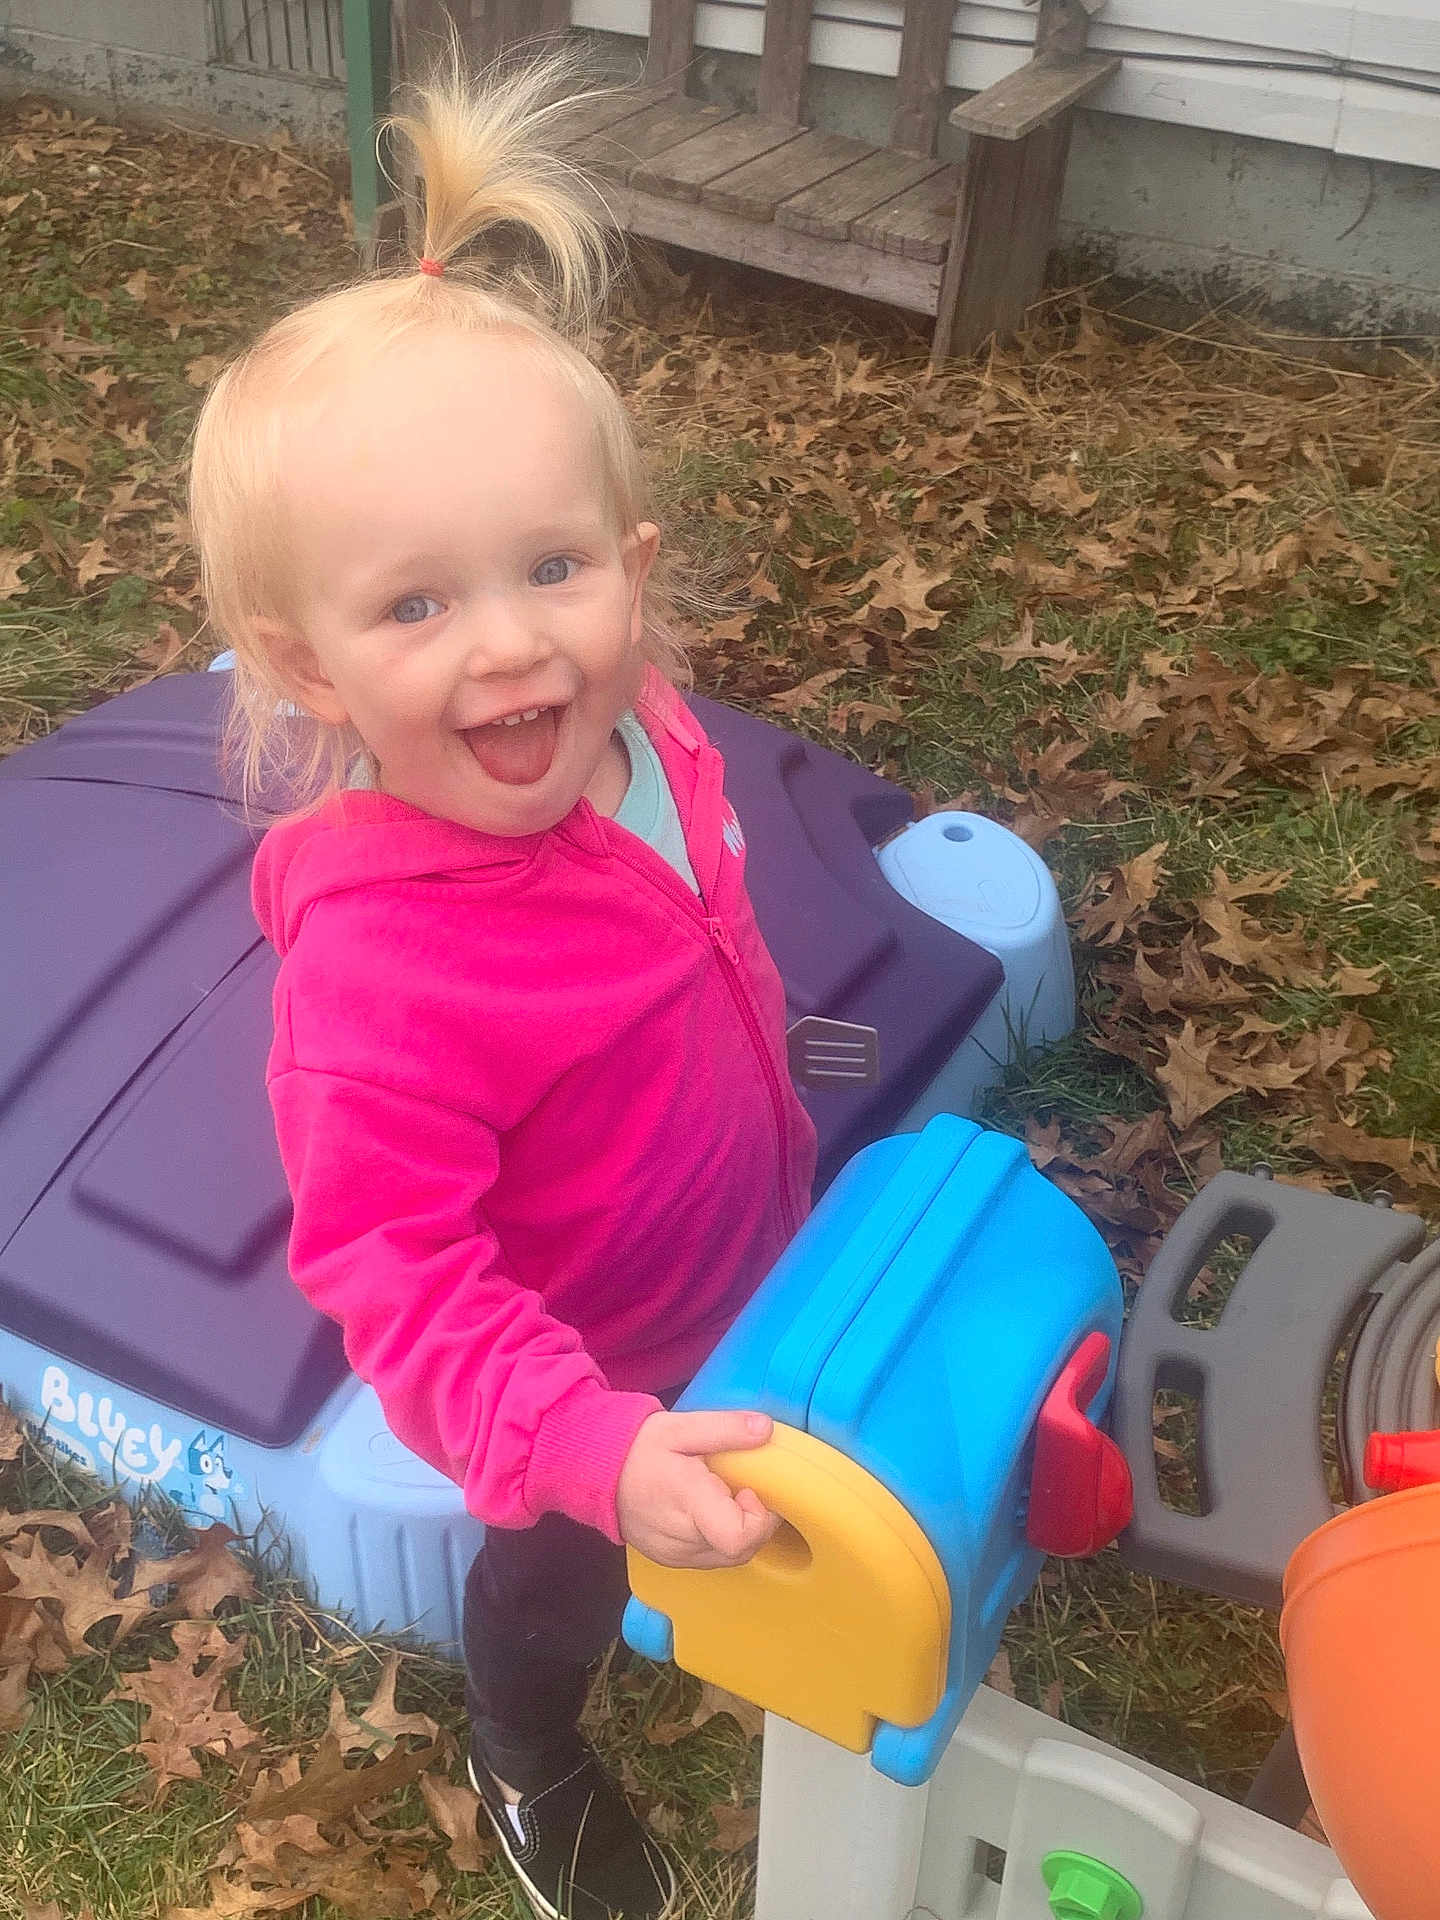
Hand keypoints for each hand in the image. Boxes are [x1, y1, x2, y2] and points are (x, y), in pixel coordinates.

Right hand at [617, 1409, 779, 1568]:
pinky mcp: (669, 1560)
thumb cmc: (637, 1448)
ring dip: (739, 1531)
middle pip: (742, 1550)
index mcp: (687, 1502)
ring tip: (724, 1497)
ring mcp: (675, 1555)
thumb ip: (725, 1428)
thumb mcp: (680, 1427)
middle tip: (742, 1488)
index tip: (750, 1490)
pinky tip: (710, 1512)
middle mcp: (682, 1539)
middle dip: (755, 1521)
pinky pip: (710, 1558)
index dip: (758, 1518)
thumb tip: (765, 1428)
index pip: (738, 1538)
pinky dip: (720, 1539)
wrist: (594, 1472)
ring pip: (729, 1558)